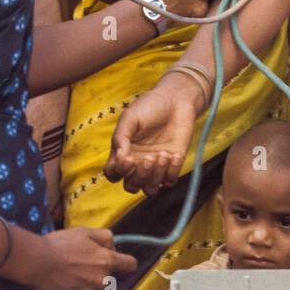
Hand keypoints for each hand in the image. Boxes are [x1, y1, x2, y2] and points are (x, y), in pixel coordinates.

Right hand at [25, 226, 136, 289]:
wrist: (36, 263)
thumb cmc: (60, 245)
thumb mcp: (85, 232)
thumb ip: (105, 236)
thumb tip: (113, 244)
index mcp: (106, 261)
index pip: (130, 265)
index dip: (127, 262)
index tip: (122, 262)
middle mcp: (101, 280)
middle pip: (109, 278)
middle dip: (99, 272)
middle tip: (81, 263)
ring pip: (94, 289)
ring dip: (87, 283)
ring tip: (69, 274)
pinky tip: (64, 283)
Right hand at [105, 78, 201, 195]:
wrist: (177, 100)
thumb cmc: (150, 106)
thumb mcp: (130, 117)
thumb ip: (121, 137)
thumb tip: (120, 158)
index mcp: (123, 152)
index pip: (113, 174)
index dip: (118, 172)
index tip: (129, 158)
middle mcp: (138, 163)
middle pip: (131, 186)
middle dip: (139, 176)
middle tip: (149, 158)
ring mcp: (156, 166)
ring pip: (150, 190)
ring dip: (155, 177)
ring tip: (163, 155)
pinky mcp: (173, 165)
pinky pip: (170, 182)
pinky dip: (172, 172)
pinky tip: (175, 155)